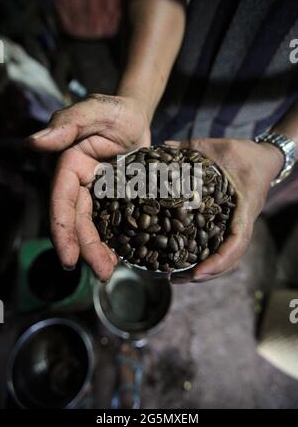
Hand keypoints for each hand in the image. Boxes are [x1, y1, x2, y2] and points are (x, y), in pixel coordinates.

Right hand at [28, 94, 150, 279]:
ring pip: (97, 225)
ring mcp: (100, 192)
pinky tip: (125, 256)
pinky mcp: (118, 197)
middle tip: (102, 273)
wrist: (137, 115)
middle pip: (80, 220)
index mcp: (70, 166)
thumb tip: (34, 142)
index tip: (69, 258)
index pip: (62, 201)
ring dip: (101, 250)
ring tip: (111, 271)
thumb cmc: (114, 110)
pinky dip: (118, 239)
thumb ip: (67, 125)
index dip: (63, 230)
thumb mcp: (94, 110)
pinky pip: (115, 221)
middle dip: (87, 248)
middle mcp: (81, 183)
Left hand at [165, 138, 283, 282]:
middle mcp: (242, 222)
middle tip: (178, 279)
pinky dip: (206, 256)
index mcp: (244, 208)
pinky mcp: (230, 223)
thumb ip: (191, 148)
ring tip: (178, 277)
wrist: (264, 158)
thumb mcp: (220, 147)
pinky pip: (220, 245)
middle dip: (206, 273)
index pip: (236, 241)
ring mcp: (237, 225)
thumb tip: (162, 147)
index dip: (219, 260)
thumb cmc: (245, 154)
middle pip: (230, 258)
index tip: (197, 273)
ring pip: (226, 256)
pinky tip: (185, 260)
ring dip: (205, 269)